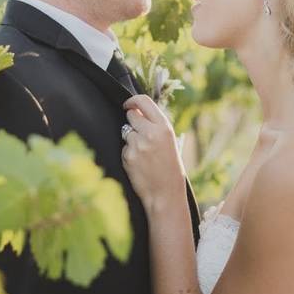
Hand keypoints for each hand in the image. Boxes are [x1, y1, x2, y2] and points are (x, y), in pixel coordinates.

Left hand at [120, 94, 186, 211]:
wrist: (165, 192)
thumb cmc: (170, 167)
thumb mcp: (169, 141)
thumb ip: (155, 125)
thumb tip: (136, 111)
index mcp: (164, 127)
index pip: (143, 101)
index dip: (132, 101)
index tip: (127, 104)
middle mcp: (151, 133)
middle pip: (131, 115)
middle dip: (132, 122)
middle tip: (140, 135)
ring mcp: (138, 144)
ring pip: (126, 132)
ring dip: (131, 139)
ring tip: (144, 154)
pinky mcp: (128, 156)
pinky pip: (124, 148)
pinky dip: (129, 154)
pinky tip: (139, 164)